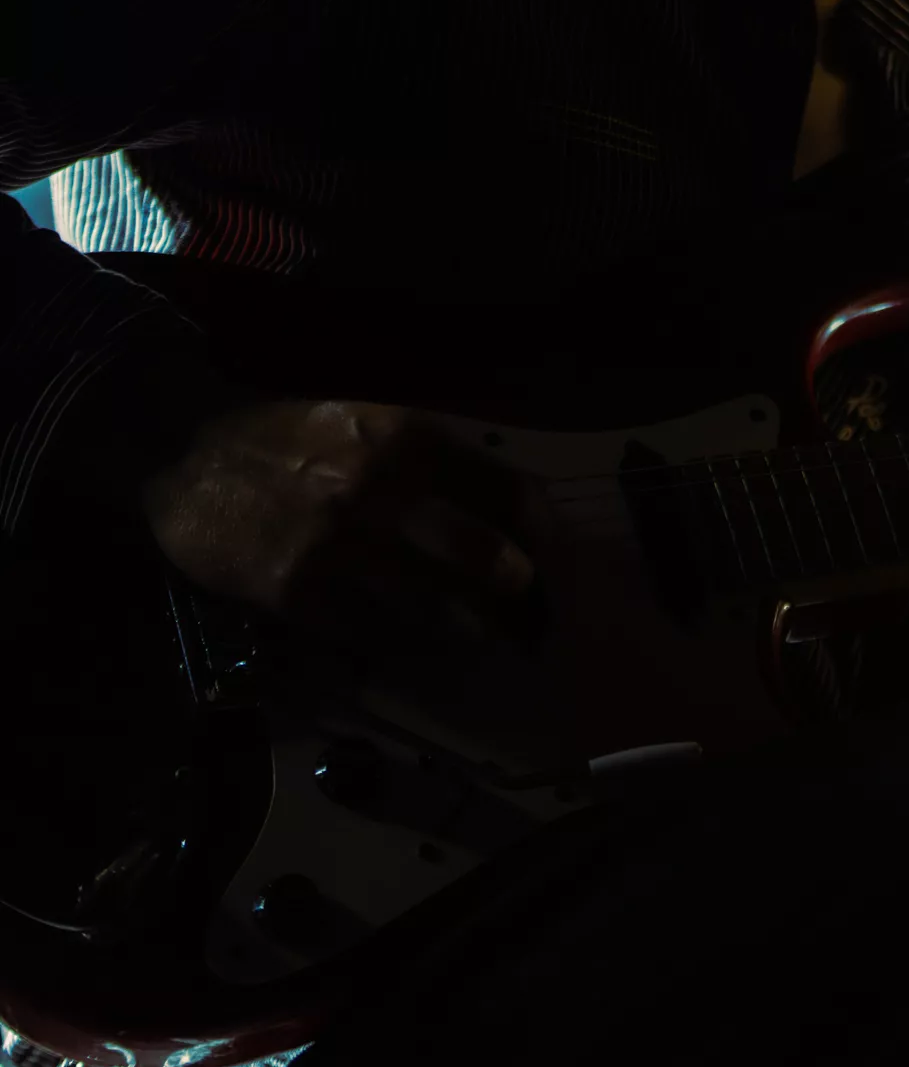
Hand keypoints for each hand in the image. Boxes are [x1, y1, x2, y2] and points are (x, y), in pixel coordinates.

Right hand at [139, 393, 550, 663]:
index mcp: (410, 435)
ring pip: (437, 607)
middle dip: (519, 598)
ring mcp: (340, 543)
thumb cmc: (293, 438)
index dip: (546, 537)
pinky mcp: (298, 592)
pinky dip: (400, 644)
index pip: (508, 491)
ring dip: (469, 630)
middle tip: (533, 620)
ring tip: (484, 639)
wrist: (187, 451)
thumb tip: (510, 512)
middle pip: (487, 559)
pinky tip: (412, 644)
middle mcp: (383, 485)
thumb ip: (434, 460)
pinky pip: (373, 634)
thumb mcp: (371, 422)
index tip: (562, 564)